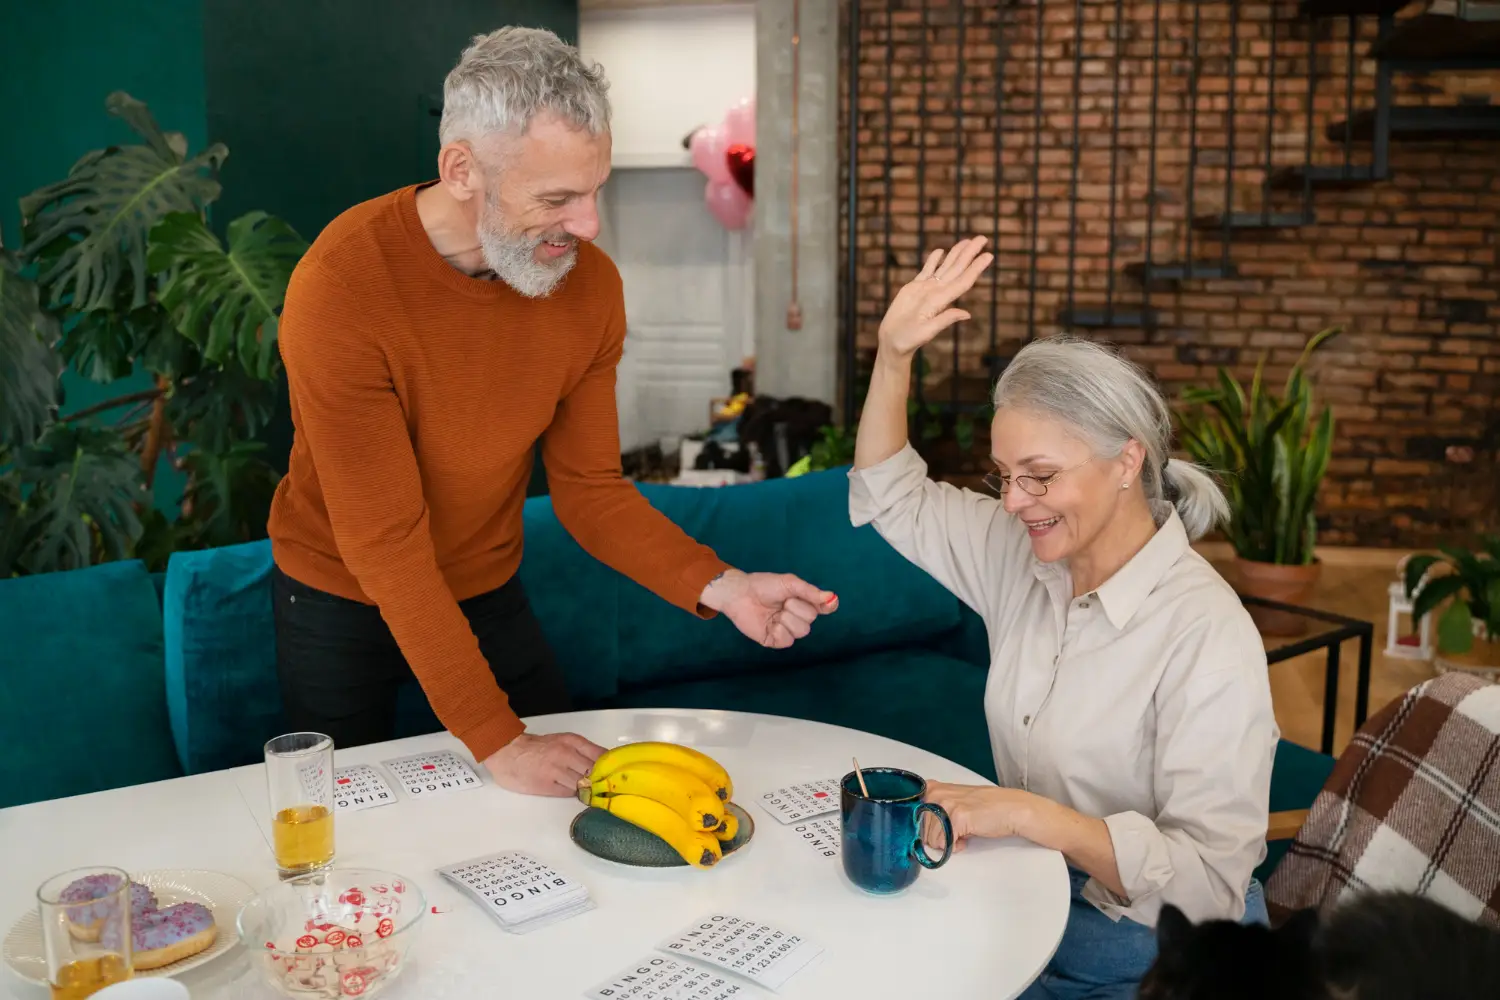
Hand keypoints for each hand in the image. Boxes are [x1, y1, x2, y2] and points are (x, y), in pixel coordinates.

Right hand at [482, 732, 604, 796]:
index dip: (611, 768)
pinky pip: (569, 793)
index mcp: (572, 741)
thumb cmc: (536, 747)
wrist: (507, 752)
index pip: (601, 756)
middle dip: (602, 781)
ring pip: (583, 785)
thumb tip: (603, 765)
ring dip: (588, 790)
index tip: (618, 776)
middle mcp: (567, 754)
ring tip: (592, 793)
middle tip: (608, 789)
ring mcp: (557, 770)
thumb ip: (582, 751)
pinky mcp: (547, 785)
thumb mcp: (562, 741)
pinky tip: (575, 794)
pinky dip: (574, 795)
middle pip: (594, 772)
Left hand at [700, 569, 838, 648]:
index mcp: (803, 602)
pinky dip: (780, 631)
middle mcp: (797, 617)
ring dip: (788, 619)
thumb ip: (810, 592)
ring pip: (801, 631)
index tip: (826, 604)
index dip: (827, 606)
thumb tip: (832, 598)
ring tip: (775, 612)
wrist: (740, 593)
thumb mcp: (789, 583)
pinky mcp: (774, 640)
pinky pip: (787, 641)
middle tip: (783, 601)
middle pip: (810, 620)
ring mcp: (786, 629)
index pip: (825, 607)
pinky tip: (771, 623)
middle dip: (797, 608)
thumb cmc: (763, 585)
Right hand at [877, 237, 993, 358]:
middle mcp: (937, 293)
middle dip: (970, 253)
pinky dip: (933, 260)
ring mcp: (926, 289)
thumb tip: (967, 314)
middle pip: (957, 269)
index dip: (976, 268)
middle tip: (983, 238)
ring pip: (944, 267)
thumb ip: (944, 320)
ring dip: (956, 254)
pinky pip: (926, 271)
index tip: (989, 255)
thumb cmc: (908, 340)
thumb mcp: (926, 332)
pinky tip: (941, 251)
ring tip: (967, 241)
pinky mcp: (913, 289)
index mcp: (941, 300)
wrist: (892, 342)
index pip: (963, 280)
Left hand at [921, 782, 1044, 853]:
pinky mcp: (956, 817)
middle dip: (938, 837)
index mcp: (931, 788)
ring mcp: (944, 804)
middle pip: (921, 831)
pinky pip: (944, 844)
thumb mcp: (953, 800)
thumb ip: (934, 807)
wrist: (1010, 809)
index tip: (939, 829)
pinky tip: (967, 837)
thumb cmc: (983, 807)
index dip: (926, 829)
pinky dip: (955, 846)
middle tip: (957, 829)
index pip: (912, 818)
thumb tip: (916, 828)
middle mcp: (935, 793)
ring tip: (963, 832)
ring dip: (948, 842)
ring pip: (931, 840)